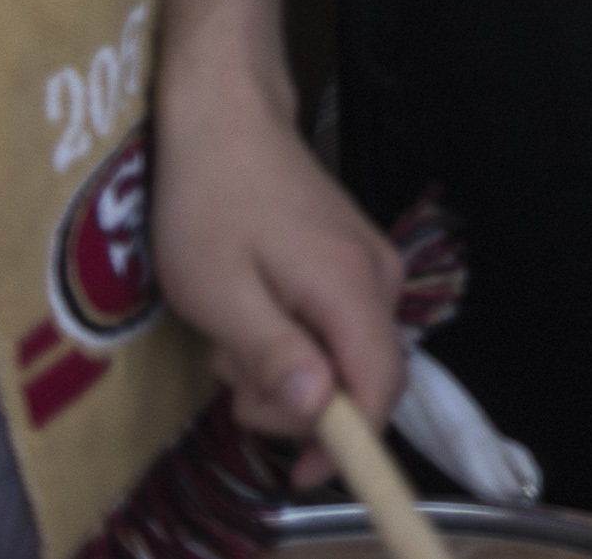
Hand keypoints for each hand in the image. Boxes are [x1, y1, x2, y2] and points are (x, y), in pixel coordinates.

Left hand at [149, 78, 403, 444]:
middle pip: (363, 377)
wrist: (225, 119)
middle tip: (227, 375)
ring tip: (228, 337)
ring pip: (346, 355)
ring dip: (286, 370)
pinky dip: (293, 343)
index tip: (299, 472)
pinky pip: (337, 329)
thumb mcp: (220, 292)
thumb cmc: (210, 203)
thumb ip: (273, 353)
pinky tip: (249, 319)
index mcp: (352, 287)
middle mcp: (381, 278)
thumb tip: (319, 409)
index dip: (349, 441)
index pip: (380, 385)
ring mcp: (372, 266)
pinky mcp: (354, 262)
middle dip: (295, 400)